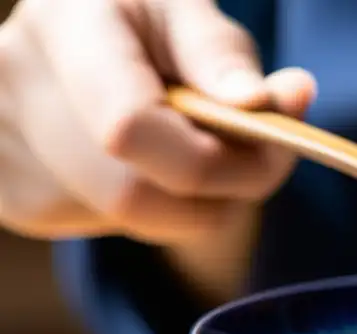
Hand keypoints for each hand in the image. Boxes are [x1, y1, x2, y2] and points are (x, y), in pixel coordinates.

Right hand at [0, 0, 313, 296]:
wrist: (85, 43)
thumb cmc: (150, 28)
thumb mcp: (190, 18)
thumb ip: (225, 59)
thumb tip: (269, 103)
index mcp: (66, 23)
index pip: (129, 128)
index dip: (211, 161)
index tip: (266, 152)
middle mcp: (15, 80)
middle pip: (132, 195)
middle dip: (215, 195)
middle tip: (253, 164)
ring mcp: (3, 144)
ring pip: (125, 222)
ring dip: (188, 205)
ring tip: (195, 151)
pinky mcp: (12, 193)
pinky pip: (104, 229)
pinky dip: (152, 212)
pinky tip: (145, 165)